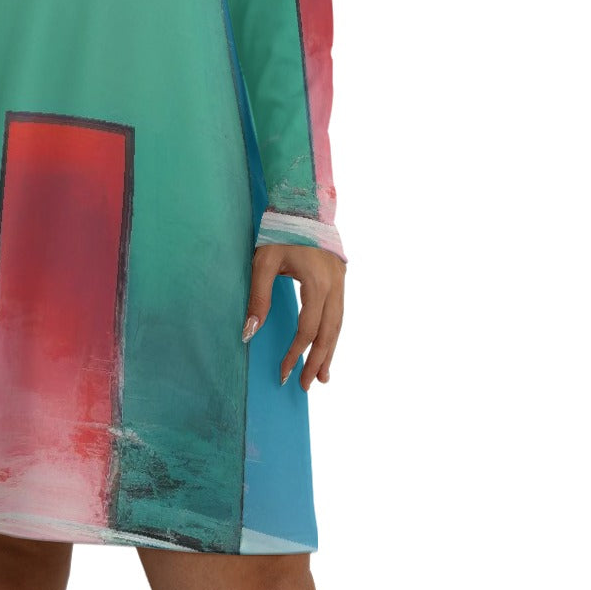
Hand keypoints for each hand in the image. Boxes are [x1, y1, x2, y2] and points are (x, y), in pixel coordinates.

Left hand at [242, 243, 344, 390]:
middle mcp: (335, 286)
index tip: (284, 373)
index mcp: (317, 283)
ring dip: (330, 351)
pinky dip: (333, 333)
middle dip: (318, 360)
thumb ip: (258, 298)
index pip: (307, 329)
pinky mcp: (340, 278)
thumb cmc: (279, 233)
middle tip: (306, 385)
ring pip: (338, 325)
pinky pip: (339, 313)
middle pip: (329, 332)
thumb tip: (249, 332)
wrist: (302, 205)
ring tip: (322, 376)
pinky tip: (327, 345)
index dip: (296, 353)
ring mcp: (341, 282)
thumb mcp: (263, 263)